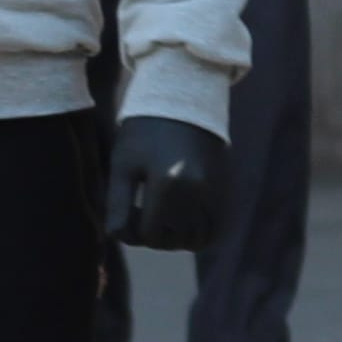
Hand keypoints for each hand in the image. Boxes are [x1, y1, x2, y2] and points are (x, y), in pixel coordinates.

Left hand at [105, 112, 228, 250]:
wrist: (183, 101)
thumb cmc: (144, 131)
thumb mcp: (122, 164)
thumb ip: (117, 203)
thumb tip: (116, 237)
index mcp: (167, 182)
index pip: (149, 234)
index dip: (134, 231)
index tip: (129, 211)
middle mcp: (196, 190)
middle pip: (174, 241)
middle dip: (155, 236)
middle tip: (144, 215)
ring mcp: (215, 190)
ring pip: (198, 239)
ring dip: (178, 238)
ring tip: (164, 220)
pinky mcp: (225, 188)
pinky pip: (215, 226)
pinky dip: (199, 231)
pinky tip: (183, 219)